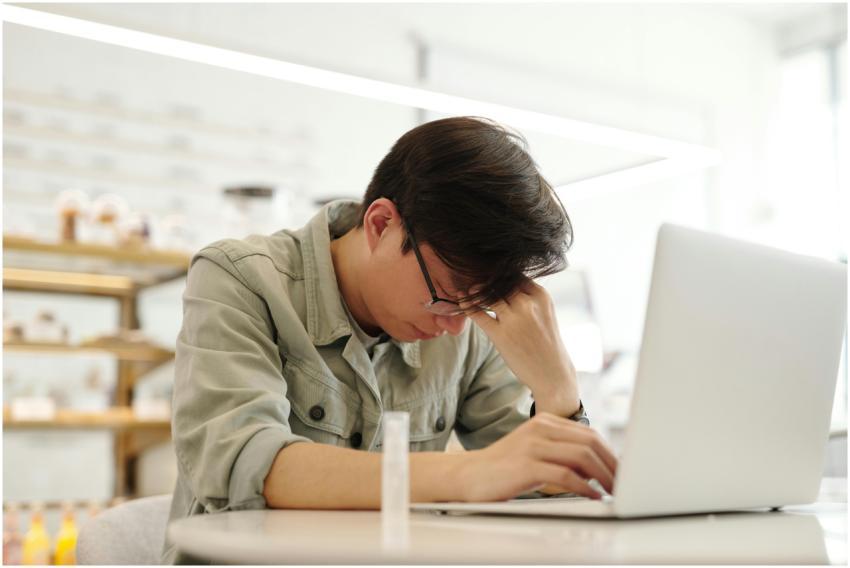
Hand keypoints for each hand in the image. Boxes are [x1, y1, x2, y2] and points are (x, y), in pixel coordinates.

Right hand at [457, 412, 617, 501]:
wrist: (468, 476)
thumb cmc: (503, 469)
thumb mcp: (535, 452)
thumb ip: (561, 453)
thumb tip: (597, 467)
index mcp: (545, 422)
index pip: (589, 434)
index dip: (610, 453)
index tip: (622, 471)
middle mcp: (540, 428)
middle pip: (590, 442)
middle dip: (612, 464)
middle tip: (624, 483)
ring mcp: (533, 445)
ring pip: (582, 456)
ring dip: (603, 476)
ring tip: (613, 490)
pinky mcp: (526, 465)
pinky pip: (566, 475)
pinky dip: (585, 487)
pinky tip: (593, 496)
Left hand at [463, 278, 577, 408]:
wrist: (552, 373)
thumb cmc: (546, 342)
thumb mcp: (544, 312)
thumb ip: (528, 297)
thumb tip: (503, 283)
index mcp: (540, 296)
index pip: (514, 274)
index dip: (499, 274)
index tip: (488, 274)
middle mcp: (527, 304)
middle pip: (499, 282)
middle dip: (485, 280)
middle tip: (472, 277)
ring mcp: (513, 319)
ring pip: (487, 294)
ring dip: (475, 291)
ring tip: (467, 289)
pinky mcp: (500, 334)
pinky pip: (478, 313)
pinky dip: (467, 305)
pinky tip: (462, 301)